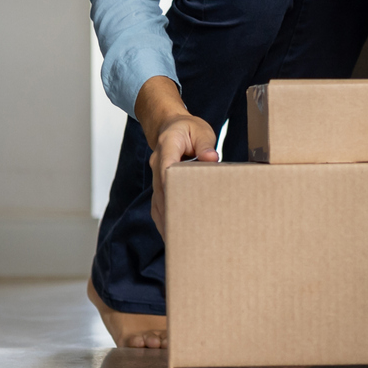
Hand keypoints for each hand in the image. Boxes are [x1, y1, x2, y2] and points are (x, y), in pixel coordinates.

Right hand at [135, 75, 217, 240]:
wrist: (170, 126)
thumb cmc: (188, 129)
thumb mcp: (200, 130)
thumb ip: (205, 144)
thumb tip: (210, 158)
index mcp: (167, 146)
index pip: (166, 167)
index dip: (171, 185)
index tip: (178, 204)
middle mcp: (158, 163)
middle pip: (161, 191)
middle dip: (171, 212)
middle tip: (182, 233)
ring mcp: (156, 175)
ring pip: (158, 202)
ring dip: (166, 221)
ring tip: (178, 242)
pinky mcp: (159, 185)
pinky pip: (159, 204)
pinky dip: (164, 219)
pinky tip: (172, 235)